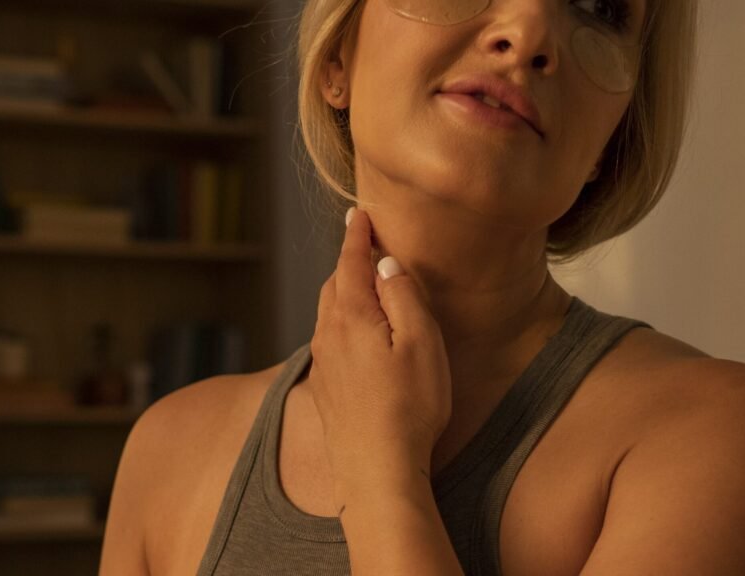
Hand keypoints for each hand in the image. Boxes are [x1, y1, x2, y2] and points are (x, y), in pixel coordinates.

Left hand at [308, 207, 451, 502]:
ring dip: (342, 289)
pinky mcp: (325, 387)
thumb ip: (404, 296)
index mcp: (351, 316)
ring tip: (358, 279)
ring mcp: (323, 362)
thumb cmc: (409, 407)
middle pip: (334, 284)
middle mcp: (328, 334)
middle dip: (348, 259)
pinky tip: (352, 330)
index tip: (360, 214)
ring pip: (327, 311)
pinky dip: (339, 318)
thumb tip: (386, 264)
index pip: (351, 262)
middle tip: (361, 240)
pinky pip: (328, 336)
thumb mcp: (421, 343)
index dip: (356, 236)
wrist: (375, 471)